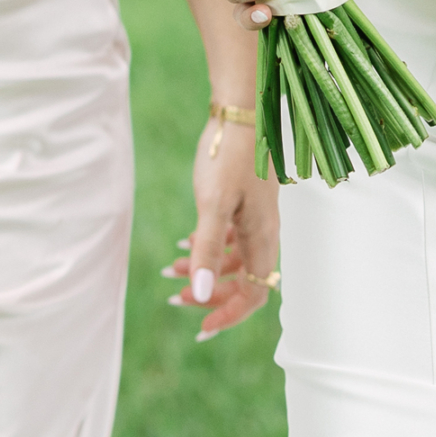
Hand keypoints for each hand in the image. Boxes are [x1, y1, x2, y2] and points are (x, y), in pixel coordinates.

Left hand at [164, 114, 281, 341]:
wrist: (240, 109)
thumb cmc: (228, 155)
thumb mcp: (212, 206)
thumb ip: (209, 251)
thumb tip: (204, 295)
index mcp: (262, 237)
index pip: (254, 294)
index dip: (229, 314)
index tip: (201, 327)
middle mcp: (264, 231)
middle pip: (244, 281)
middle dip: (211, 296)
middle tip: (176, 299)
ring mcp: (255, 217)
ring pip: (234, 260)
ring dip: (205, 272)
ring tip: (171, 273)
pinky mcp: (244, 201)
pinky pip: (230, 238)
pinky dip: (208, 249)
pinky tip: (184, 246)